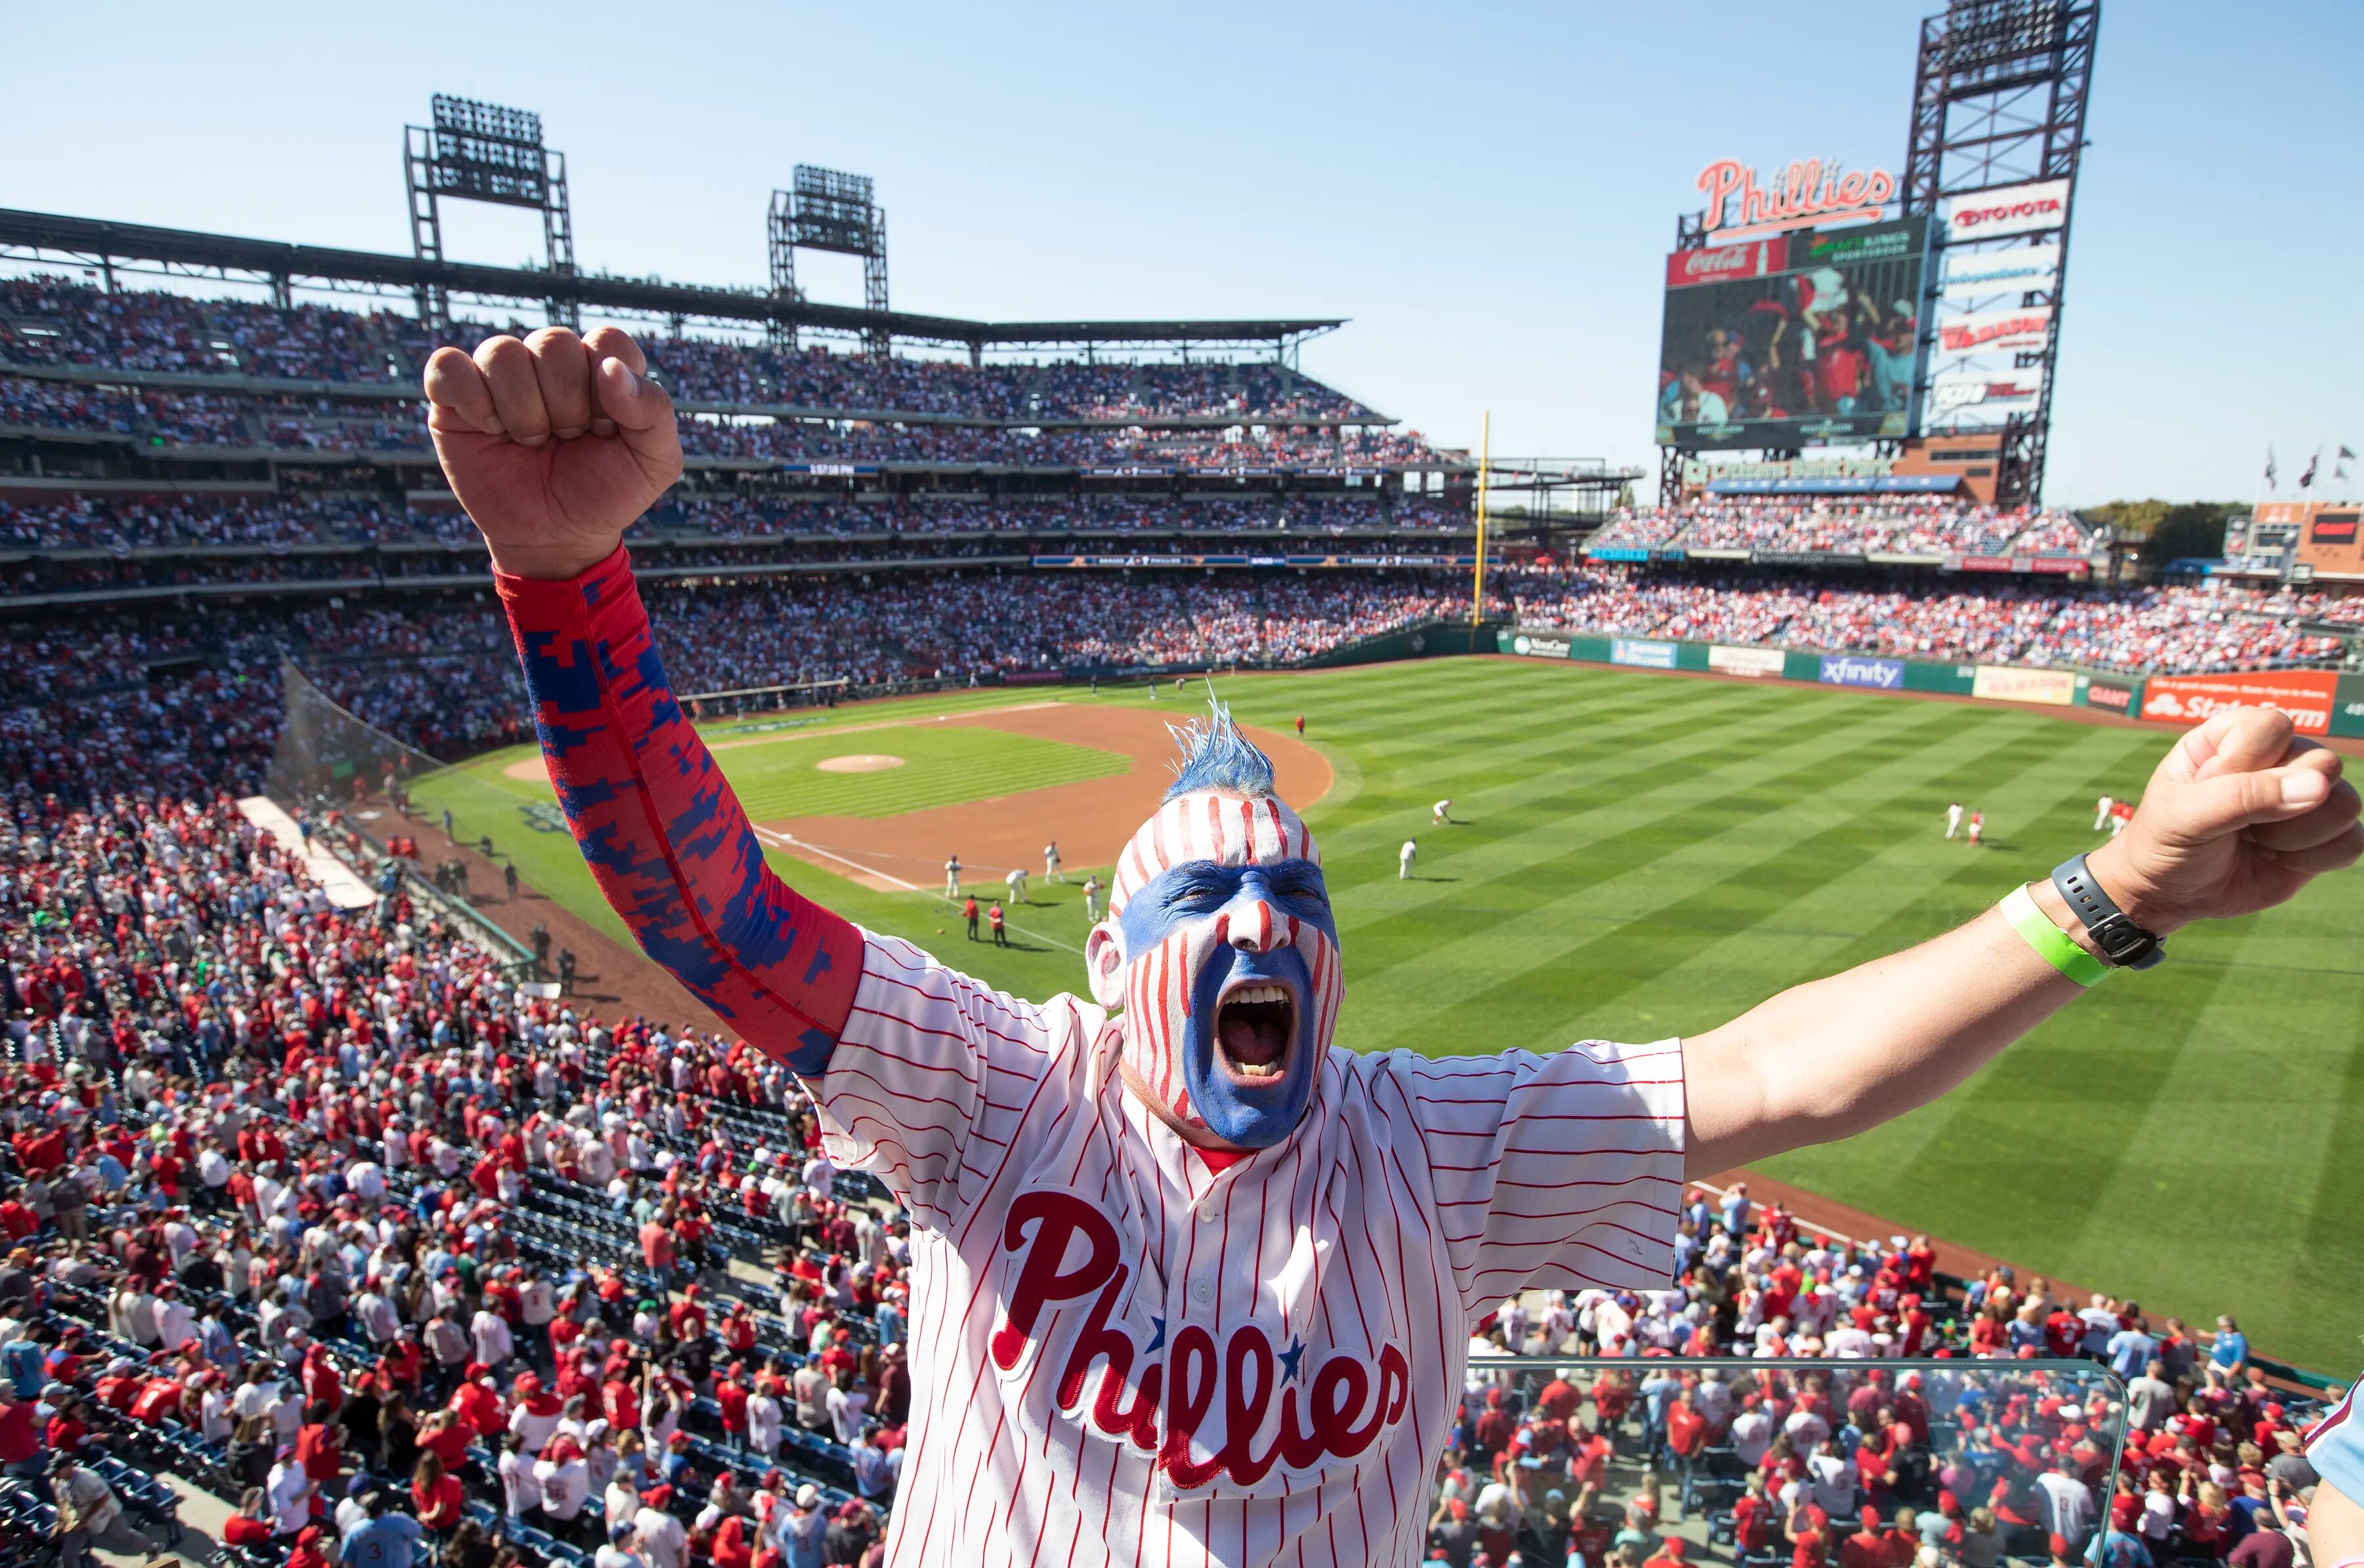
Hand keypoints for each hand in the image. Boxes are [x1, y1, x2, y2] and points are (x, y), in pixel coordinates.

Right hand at [422, 326, 681, 579]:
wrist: (555, 538)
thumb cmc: (605, 493)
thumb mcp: (655, 462)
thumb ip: (653, 409)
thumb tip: (610, 369)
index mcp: (600, 364)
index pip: (606, 341)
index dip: (607, 390)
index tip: (605, 431)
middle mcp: (548, 360)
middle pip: (553, 343)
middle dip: (566, 406)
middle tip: (566, 439)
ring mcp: (498, 374)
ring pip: (501, 352)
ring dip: (523, 412)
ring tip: (531, 441)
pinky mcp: (453, 396)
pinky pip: (447, 366)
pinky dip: (472, 401)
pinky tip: (490, 430)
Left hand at [2083, 706, 2361, 935]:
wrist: (2171, 893)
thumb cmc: (2166, 842)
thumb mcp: (2185, 816)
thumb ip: (2244, 796)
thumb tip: (2319, 785)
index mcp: (2234, 736)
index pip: (2274, 727)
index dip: (2247, 764)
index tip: (2208, 790)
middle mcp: (2279, 758)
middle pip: (2323, 762)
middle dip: (2277, 807)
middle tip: (2237, 826)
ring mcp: (2306, 794)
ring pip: (2345, 802)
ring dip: (2296, 836)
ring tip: (2255, 842)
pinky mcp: (2325, 834)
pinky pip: (2353, 841)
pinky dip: (2314, 860)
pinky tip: (2276, 860)